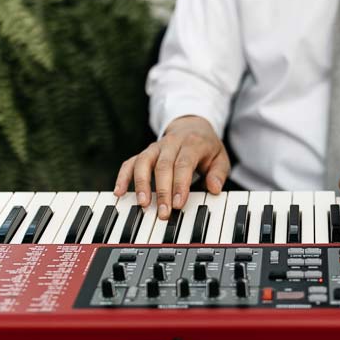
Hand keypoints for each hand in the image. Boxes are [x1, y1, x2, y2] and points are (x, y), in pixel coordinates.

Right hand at [114, 116, 229, 219]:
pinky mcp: (144, 153)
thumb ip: (218, 174)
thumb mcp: (220, 157)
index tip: (178, 203)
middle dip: (162, 191)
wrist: (192, 126)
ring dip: (141, 184)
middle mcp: (171, 143)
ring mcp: (155, 147)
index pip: (183, 164)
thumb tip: (214, 189)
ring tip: (142, 203)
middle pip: (163, 166)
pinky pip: (130, 163)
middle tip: (163, 212)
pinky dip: (123, 177)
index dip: (180, 185)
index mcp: (192, 144)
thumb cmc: (206, 147)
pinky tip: (119, 192)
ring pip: (143, 163)